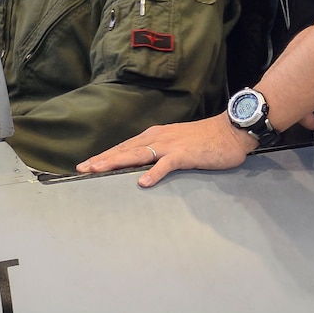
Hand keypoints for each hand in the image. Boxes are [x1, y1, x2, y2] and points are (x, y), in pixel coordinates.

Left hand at [77, 115, 256, 185]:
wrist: (232, 130)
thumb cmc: (208, 139)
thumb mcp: (179, 143)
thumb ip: (162, 153)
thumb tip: (147, 167)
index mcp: (156, 136)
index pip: (125, 147)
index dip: (106, 155)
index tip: (88, 165)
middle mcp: (158, 138)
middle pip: (125, 149)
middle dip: (102, 159)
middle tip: (82, 168)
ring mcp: (170, 145)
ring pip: (137, 154)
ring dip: (116, 162)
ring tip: (98, 170)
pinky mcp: (185, 154)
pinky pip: (166, 164)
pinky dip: (154, 173)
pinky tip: (143, 182)